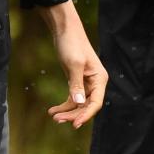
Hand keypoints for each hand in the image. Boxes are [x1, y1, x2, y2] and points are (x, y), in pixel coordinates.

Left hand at [39, 0, 107, 128]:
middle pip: (86, 105)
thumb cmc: (71, 43)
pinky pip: (72, 97)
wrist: (63, 29)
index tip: (74, 124)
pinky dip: (64, 104)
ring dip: (67, 111)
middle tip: (58, 120)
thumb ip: (76, 84)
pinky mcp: (76, 80)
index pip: (96, 103)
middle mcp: (95, 82)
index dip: (86, 115)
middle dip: (73, 114)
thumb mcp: (74, 64)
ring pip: (78, 103)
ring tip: (53, 116)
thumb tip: (79, 103)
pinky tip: (53, 110)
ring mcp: (85, 82)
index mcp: (100, 79)